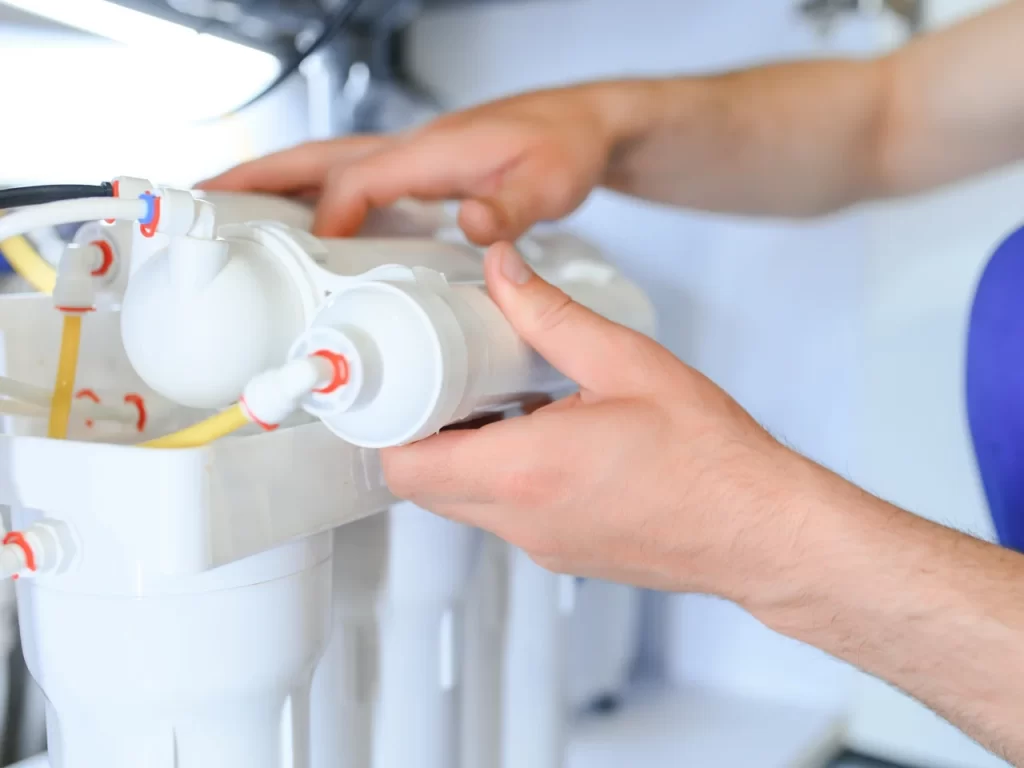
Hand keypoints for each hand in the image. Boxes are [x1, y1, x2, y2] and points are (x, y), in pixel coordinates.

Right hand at [198, 84, 622, 242]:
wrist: (582, 125)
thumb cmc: (565, 146)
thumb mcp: (550, 183)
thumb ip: (512, 209)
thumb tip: (472, 228)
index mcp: (433, 150)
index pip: (359, 180)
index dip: (328, 218)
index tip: (308, 259)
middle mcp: (411, 148)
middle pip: (317, 157)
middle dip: (258, 177)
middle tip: (202, 198)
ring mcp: (410, 157)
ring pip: (326, 164)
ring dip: (275, 181)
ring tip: (227, 207)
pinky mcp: (417, 169)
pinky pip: (350, 178)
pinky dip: (314, 193)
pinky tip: (305, 221)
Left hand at [381, 243, 818, 603]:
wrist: (759, 530)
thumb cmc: (709, 457)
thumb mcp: (626, 363)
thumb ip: (551, 316)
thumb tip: (502, 273)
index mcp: (526, 470)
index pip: (406, 466)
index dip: (387, 424)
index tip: (398, 384)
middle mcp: (521, 518)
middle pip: (422, 486)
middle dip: (419, 432)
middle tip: (447, 381)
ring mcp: (539, 544)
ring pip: (460, 502)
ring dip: (462, 454)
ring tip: (500, 401)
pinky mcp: (561, 553)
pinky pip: (502, 515)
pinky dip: (499, 477)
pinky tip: (542, 436)